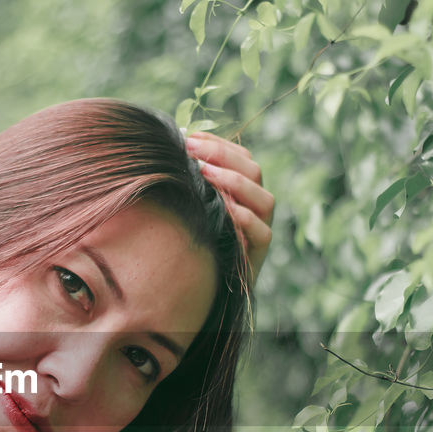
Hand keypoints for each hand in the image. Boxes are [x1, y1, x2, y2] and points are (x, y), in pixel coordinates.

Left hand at [185, 131, 274, 286]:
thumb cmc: (189, 246)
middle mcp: (254, 208)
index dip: (219, 144)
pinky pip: (263, 234)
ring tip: (206, 173)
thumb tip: (167, 153)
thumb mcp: (186, 210)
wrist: (200, 294)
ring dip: (236, 183)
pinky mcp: (257, 256)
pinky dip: (246, 219)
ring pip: (265, 200)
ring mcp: (259, 231)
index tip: (190, 137)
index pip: (241, 158)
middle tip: (192, 150)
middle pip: (254, 172)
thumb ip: (187, 186)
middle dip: (223, 156)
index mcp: (241, 192)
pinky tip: (227, 209)